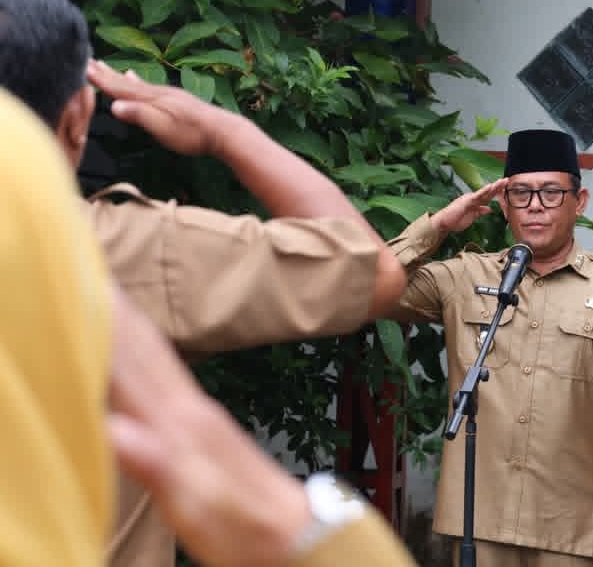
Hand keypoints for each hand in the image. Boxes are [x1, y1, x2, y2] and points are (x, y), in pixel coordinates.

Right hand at [87, 59, 233, 156]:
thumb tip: (114, 106)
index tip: (82, 67)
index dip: (101, 80)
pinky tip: (138, 78)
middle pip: (126, 82)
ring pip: (138, 84)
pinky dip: (139, 82)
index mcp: (151, 99)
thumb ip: (139, 115)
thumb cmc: (192, 134)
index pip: (120, 88)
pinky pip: (150, 87)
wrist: (224, 132)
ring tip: (111, 68)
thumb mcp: (163, 128)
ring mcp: (168, 96)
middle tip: (88, 61)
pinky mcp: (177, 101)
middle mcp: (158, 93)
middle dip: (107, 74)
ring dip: (121, 77)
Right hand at [108, 286, 310, 566]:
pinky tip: (140, 356)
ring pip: (158, 358)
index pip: (132, 363)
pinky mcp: (202, 431)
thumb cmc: (246, 529)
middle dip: (115, 310)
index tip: (81, 284)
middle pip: (145, 349)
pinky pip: (166, 379)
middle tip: (87, 270)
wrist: (296, 537)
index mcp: (182, 423)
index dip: (105, 325)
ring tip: (109, 295)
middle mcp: (191, 410)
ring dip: (130, 325)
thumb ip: (158, 466)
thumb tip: (115, 430)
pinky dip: (146, 356)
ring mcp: (198, 417)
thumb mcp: (197, 507)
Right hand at [430, 178, 507, 233]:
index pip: (488, 196)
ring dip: (493, 187)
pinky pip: (477, 196)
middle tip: (507, 180)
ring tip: (502, 181)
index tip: (505, 188)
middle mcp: (473, 198)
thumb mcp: (472, 217)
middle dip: (498, 187)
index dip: (497, 192)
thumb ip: (480, 212)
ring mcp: (470, 199)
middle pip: (488, 192)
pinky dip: (483, 191)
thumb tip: (489, 209)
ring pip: (484, 192)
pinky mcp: (466, 201)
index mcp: (475, 202)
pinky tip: (490, 186)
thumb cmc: (455, 220)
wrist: (444, 223)